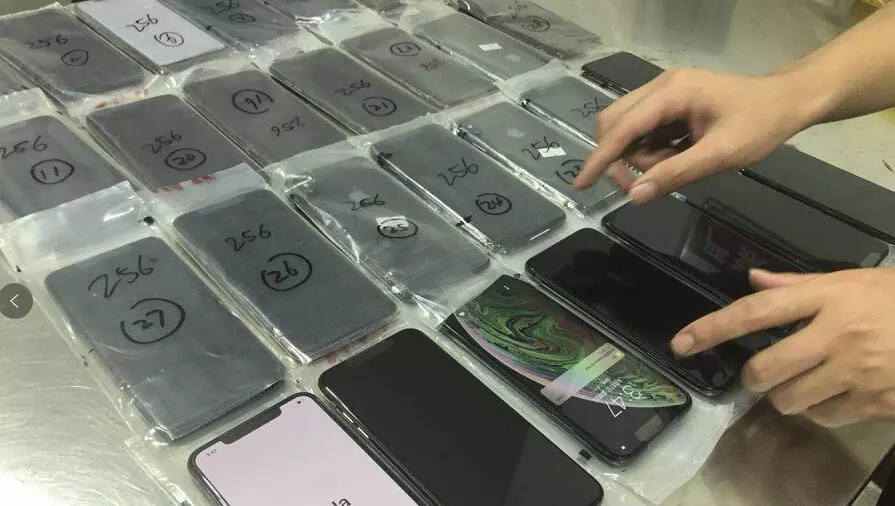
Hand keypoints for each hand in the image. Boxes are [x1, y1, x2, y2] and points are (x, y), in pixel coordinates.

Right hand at [574, 68, 819, 202]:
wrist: (789, 102)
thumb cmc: (760, 124)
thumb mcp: (721, 154)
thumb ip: (676, 173)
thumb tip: (635, 195)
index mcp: (672, 93)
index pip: (622, 127)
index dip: (600, 158)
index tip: (581, 184)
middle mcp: (661, 87)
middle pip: (614, 123)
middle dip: (621, 157)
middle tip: (643, 183)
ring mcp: (665, 94)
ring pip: (629, 130)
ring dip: (643, 156)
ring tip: (679, 164)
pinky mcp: (671, 104)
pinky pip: (645, 131)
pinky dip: (654, 150)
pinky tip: (681, 155)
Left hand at [670, 268, 894, 425]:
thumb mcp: (856, 280)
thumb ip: (800, 285)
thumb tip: (753, 280)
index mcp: (830, 297)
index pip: (756, 312)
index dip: (713, 328)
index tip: (682, 342)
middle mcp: (837, 334)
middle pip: (766, 367)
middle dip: (754, 375)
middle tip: (761, 371)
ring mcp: (856, 371)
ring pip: (790, 398)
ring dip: (785, 395)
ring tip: (803, 381)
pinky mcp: (873, 401)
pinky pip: (824, 416)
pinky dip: (820, 409)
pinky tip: (835, 392)